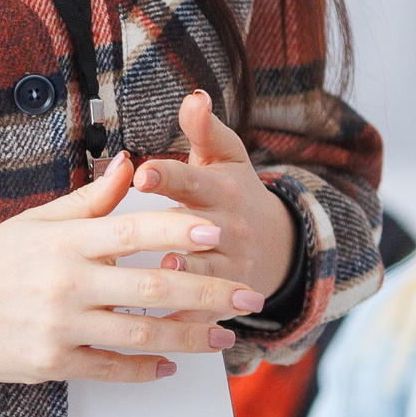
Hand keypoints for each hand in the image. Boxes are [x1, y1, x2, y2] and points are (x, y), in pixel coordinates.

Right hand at [0, 151, 264, 382]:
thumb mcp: (36, 220)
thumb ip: (89, 199)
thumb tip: (128, 164)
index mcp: (65, 240)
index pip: (132, 229)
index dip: (178, 228)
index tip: (216, 228)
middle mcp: (66, 281)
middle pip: (153, 286)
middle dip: (208, 291)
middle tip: (247, 294)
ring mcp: (61, 325)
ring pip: (143, 335)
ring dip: (191, 337)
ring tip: (223, 337)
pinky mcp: (54, 362)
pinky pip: (113, 368)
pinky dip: (148, 368)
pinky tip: (171, 363)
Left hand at [134, 90, 296, 319]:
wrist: (274, 241)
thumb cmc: (231, 191)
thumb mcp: (224, 156)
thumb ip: (204, 129)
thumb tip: (194, 95)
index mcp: (222, 190)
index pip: (192, 180)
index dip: (167, 176)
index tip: (141, 172)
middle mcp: (229, 228)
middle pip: (201, 228)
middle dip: (178, 229)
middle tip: (153, 233)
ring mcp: (233, 265)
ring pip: (209, 271)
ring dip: (190, 273)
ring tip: (165, 271)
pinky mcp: (230, 296)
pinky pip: (208, 308)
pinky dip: (189, 317)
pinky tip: (162, 321)